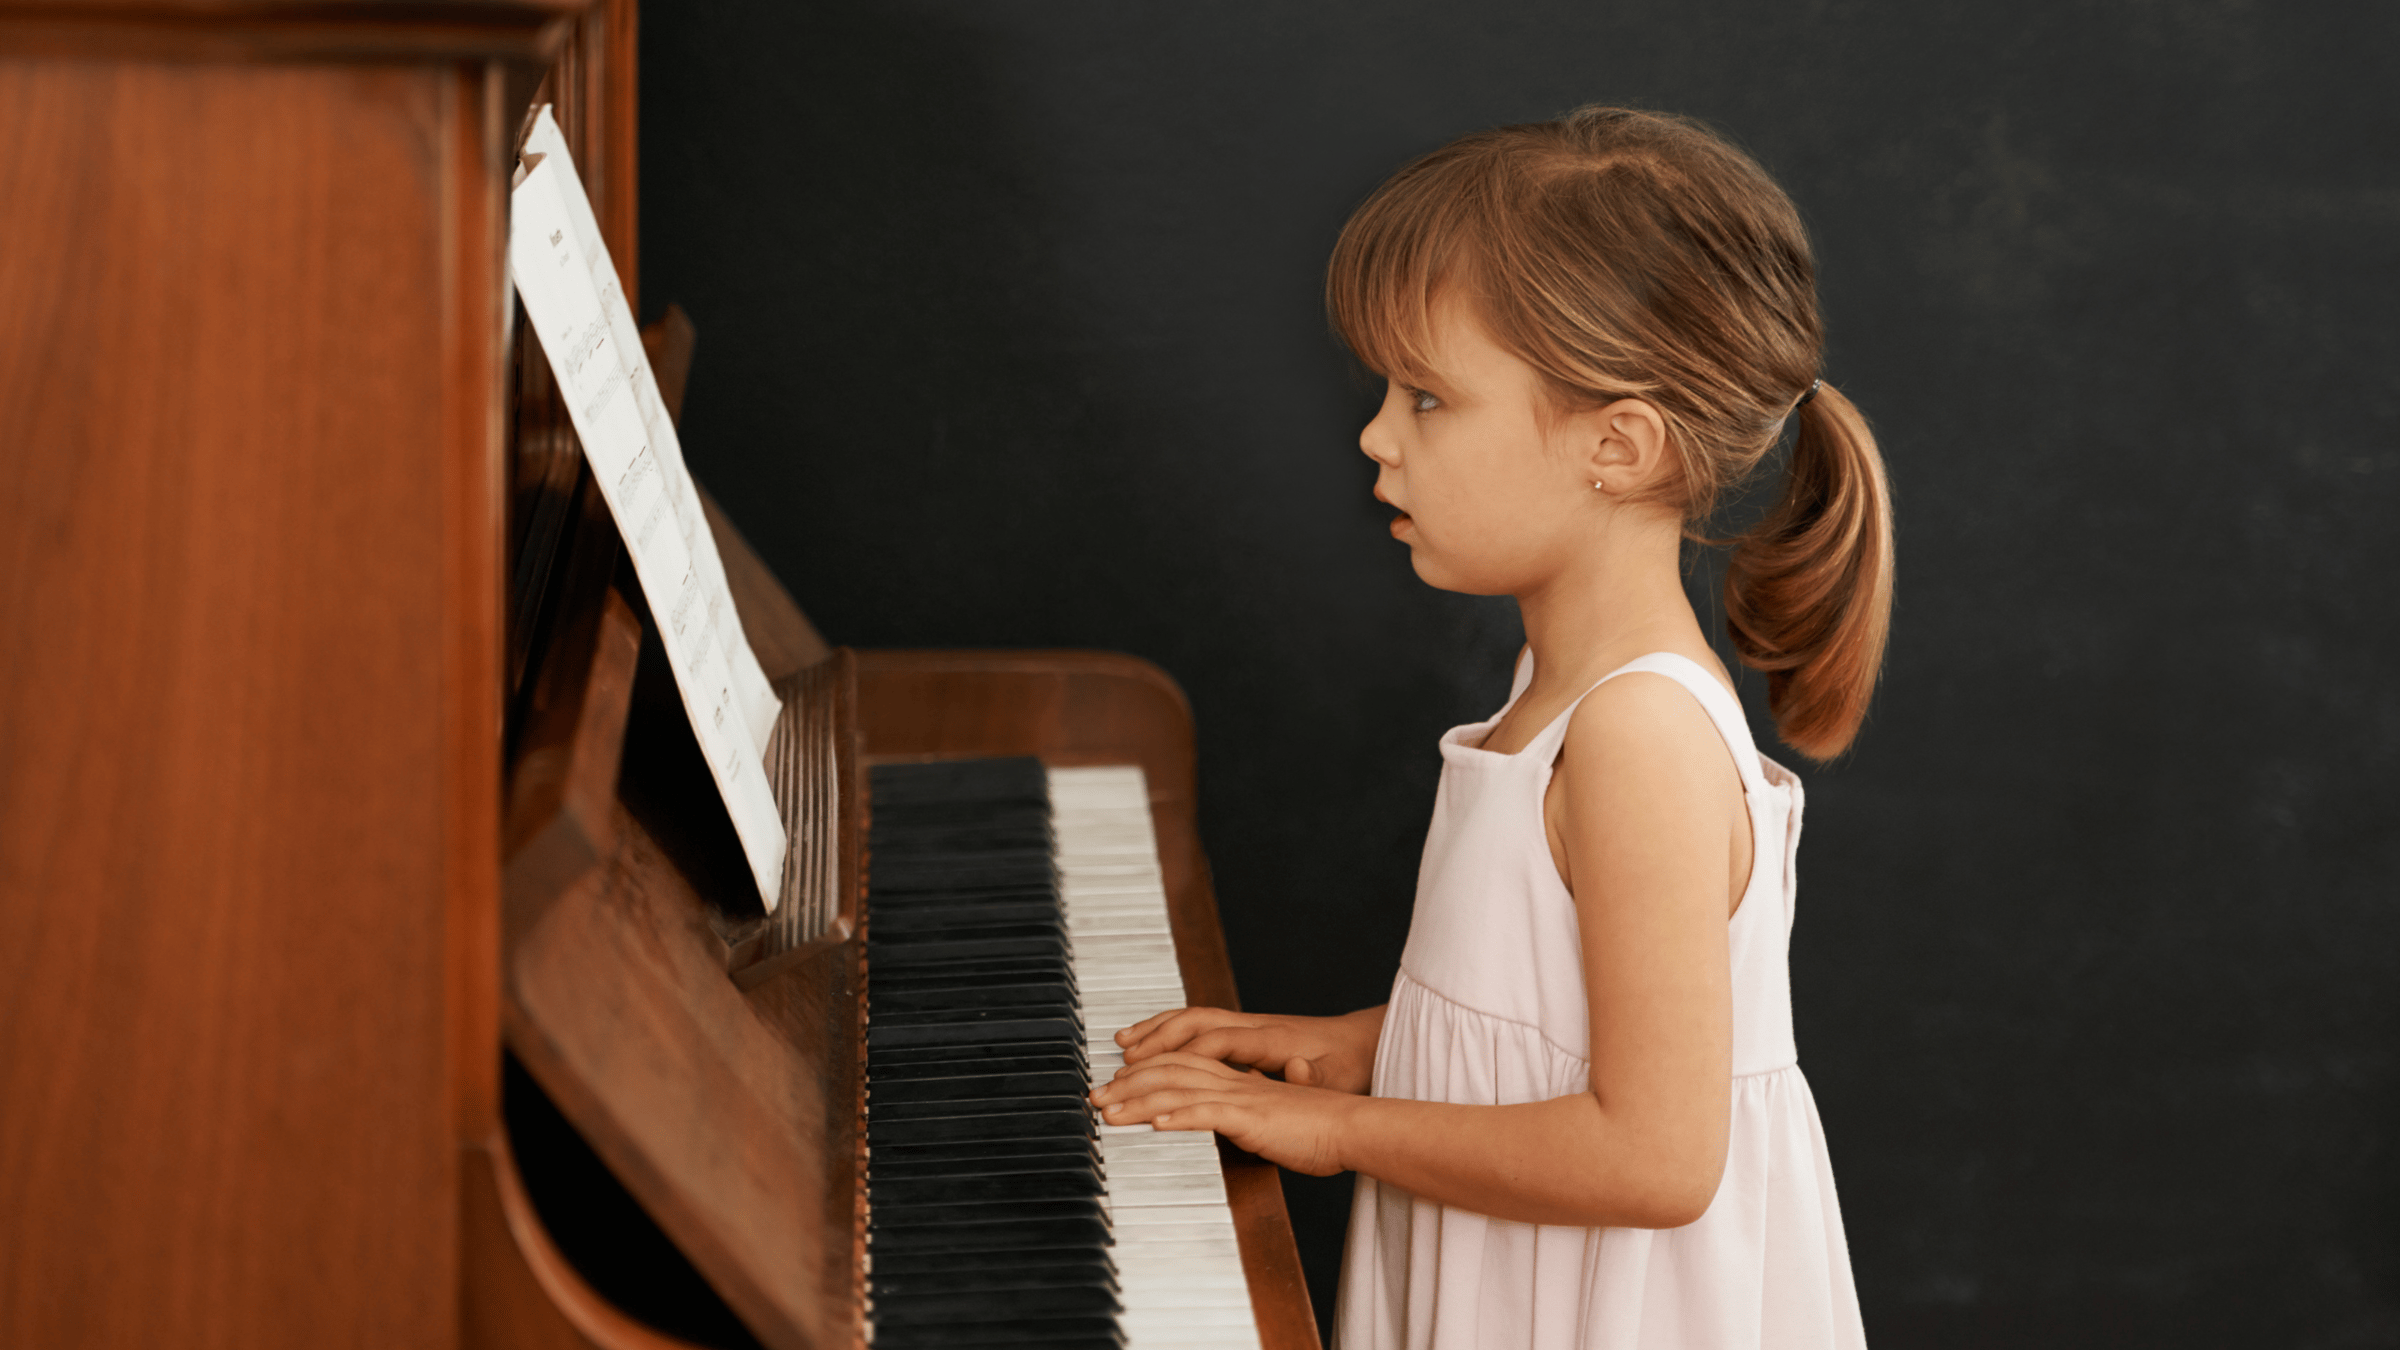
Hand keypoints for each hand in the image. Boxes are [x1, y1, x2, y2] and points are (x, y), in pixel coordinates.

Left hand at [1091, 1051, 1357, 1175]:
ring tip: (1108, 1112)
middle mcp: (1232, 1082)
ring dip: (1138, 1101)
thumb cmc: (1315, 1128)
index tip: (1113, 1086)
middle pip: (1168, 1072)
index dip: (1142, 1073)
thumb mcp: (1268, 1118)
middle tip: (1093, 1097)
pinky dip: (1179, 1116)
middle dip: (1126, 1084)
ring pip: (1178, 1091)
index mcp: (1235, 1080)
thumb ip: (1240, 1114)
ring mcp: (1241, 1097)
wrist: (1351, 1127)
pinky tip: (1154, 1124)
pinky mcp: (1252, 1117)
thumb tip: (1217, 1116)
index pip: (1178, 1066)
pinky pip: (1209, 1113)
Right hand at [1115, 1005, 1382, 1094]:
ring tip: (1123, 1043)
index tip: (1154, 1067)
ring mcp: (1247, 1025)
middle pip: (1195, 1021)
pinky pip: (1198, 1024)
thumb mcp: (1336, 1078)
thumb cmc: (1347, 1067)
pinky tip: (1151, 1041)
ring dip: (1156, 1029)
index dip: (1184, 1053)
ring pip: (1191, 1017)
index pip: (1217, 1041)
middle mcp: (1253, 1026)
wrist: (1362, 1045)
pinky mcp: (1245, 1032)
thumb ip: (1313, 1077)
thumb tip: (1296, 1067)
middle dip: (1157, 1037)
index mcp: (1270, 1039)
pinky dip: (1169, 1030)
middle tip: (1124, 1059)